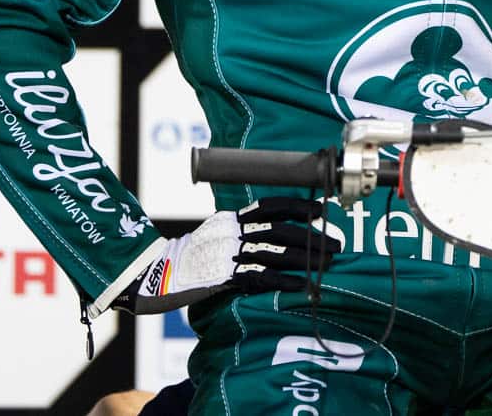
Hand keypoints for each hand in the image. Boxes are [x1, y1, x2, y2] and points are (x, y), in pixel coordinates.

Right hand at [112, 197, 339, 314]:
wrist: (156, 276)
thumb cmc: (188, 260)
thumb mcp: (214, 235)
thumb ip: (239, 231)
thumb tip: (270, 232)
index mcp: (230, 219)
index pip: (270, 206)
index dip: (297, 206)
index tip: (320, 209)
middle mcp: (231, 232)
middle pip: (279, 230)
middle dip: (311, 237)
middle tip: (335, 245)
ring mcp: (228, 254)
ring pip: (275, 252)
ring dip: (305, 259)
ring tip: (327, 264)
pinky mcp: (224, 276)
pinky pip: (261, 276)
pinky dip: (285, 280)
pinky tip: (303, 286)